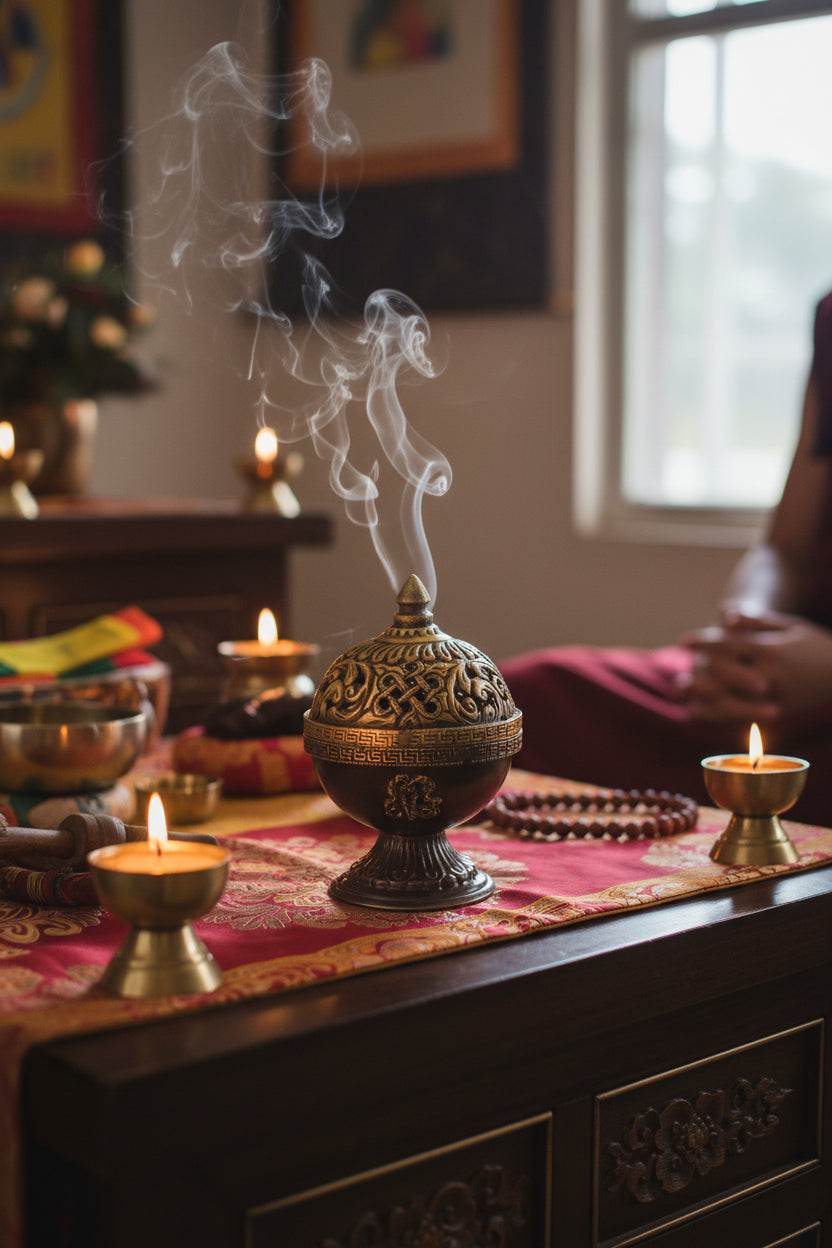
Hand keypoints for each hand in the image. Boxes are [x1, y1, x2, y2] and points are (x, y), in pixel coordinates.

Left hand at [679, 610, 831, 731]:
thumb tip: (723, 612)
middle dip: (697, 669)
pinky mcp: (779, 717)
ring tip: (684, 689)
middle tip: (680, 668)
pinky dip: (718, 715)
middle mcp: (769, 675)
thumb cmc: (819, 647)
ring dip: (701, 694)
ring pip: (726, 699)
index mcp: (771, 650)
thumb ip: (757, 622)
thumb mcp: (791, 627)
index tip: (684, 640)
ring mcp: (773, 698)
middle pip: (721, 673)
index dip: (702, 641)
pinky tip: (702, 710)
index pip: (726, 644)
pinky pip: (741, 718)